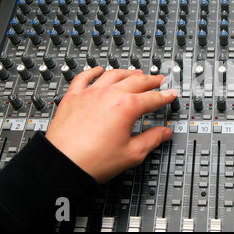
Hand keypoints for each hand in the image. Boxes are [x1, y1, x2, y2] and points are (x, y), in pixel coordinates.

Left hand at [45, 67, 176, 182]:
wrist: (62, 164)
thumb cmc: (93, 160)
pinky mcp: (73, 97)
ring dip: (128, 72)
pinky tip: (99, 69)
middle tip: (159, 80)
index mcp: (126, 107)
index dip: (165, 96)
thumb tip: (163, 133)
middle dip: (151, 80)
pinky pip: (84, 77)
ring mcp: (90, 93)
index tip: (171, 94)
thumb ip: (151, 140)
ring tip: (136, 72)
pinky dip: (94, 71)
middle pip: (136, 81)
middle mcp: (109, 95)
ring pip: (113, 75)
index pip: (153, 98)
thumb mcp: (131, 154)